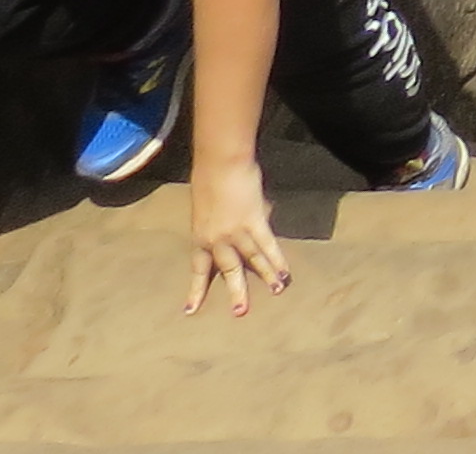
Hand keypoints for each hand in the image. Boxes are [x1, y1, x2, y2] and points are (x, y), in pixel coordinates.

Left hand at [183, 156, 288, 317]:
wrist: (220, 164)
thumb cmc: (211, 177)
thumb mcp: (208, 206)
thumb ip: (222, 220)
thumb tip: (243, 221)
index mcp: (200, 236)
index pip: (200, 269)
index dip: (196, 289)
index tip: (190, 310)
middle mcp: (216, 240)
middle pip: (228, 270)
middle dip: (236, 291)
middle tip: (241, 311)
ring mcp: (235, 232)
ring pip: (252, 260)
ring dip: (266, 276)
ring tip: (277, 290)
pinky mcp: (254, 222)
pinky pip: (267, 245)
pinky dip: (277, 259)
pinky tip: (285, 271)